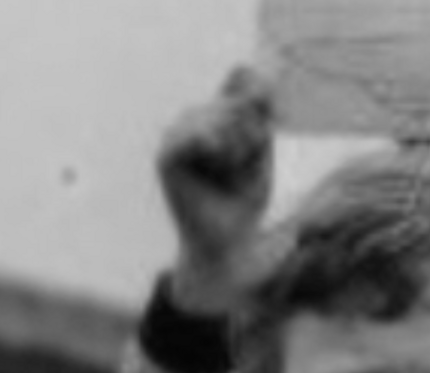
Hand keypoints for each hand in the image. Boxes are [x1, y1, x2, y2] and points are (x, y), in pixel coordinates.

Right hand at [158, 67, 277, 315]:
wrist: (228, 244)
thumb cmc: (244, 203)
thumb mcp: (260, 154)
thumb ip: (255, 115)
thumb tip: (248, 73)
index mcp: (209, 121)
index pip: (238, 90)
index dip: (256, 108)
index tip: (262, 142)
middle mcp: (189, 124)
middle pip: (234, 105)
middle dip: (251, 139)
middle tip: (240, 171)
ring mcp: (175, 138)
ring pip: (220, 119)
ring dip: (239, 150)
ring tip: (230, 175)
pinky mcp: (167, 156)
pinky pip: (200, 135)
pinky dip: (219, 153)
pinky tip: (217, 169)